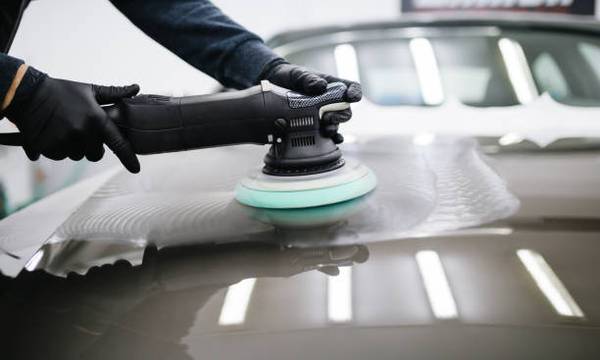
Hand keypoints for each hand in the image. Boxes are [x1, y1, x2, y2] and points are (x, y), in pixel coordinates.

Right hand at [6, 77, 140, 172]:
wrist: (28, 93)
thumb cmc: (62, 91)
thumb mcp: (89, 90)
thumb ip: (114, 93)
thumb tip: (136, 88)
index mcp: (97, 119)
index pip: (118, 143)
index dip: (128, 158)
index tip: (135, 169)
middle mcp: (83, 132)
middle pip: (96, 154)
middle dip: (91, 146)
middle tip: (80, 130)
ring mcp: (66, 141)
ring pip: (77, 156)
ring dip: (73, 147)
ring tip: (64, 128)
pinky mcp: (49, 148)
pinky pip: (60, 156)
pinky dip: (58, 149)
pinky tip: (53, 133)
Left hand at [263, 63, 361, 143]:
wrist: (273, 86)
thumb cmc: (290, 77)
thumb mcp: (297, 74)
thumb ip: (308, 78)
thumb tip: (320, 86)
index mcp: (331, 85)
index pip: (351, 88)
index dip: (355, 93)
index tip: (352, 97)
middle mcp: (330, 102)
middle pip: (345, 110)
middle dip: (341, 116)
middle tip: (329, 117)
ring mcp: (323, 115)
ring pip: (335, 124)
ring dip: (333, 128)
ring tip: (326, 130)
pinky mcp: (314, 125)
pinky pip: (325, 135)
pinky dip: (329, 139)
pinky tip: (329, 142)